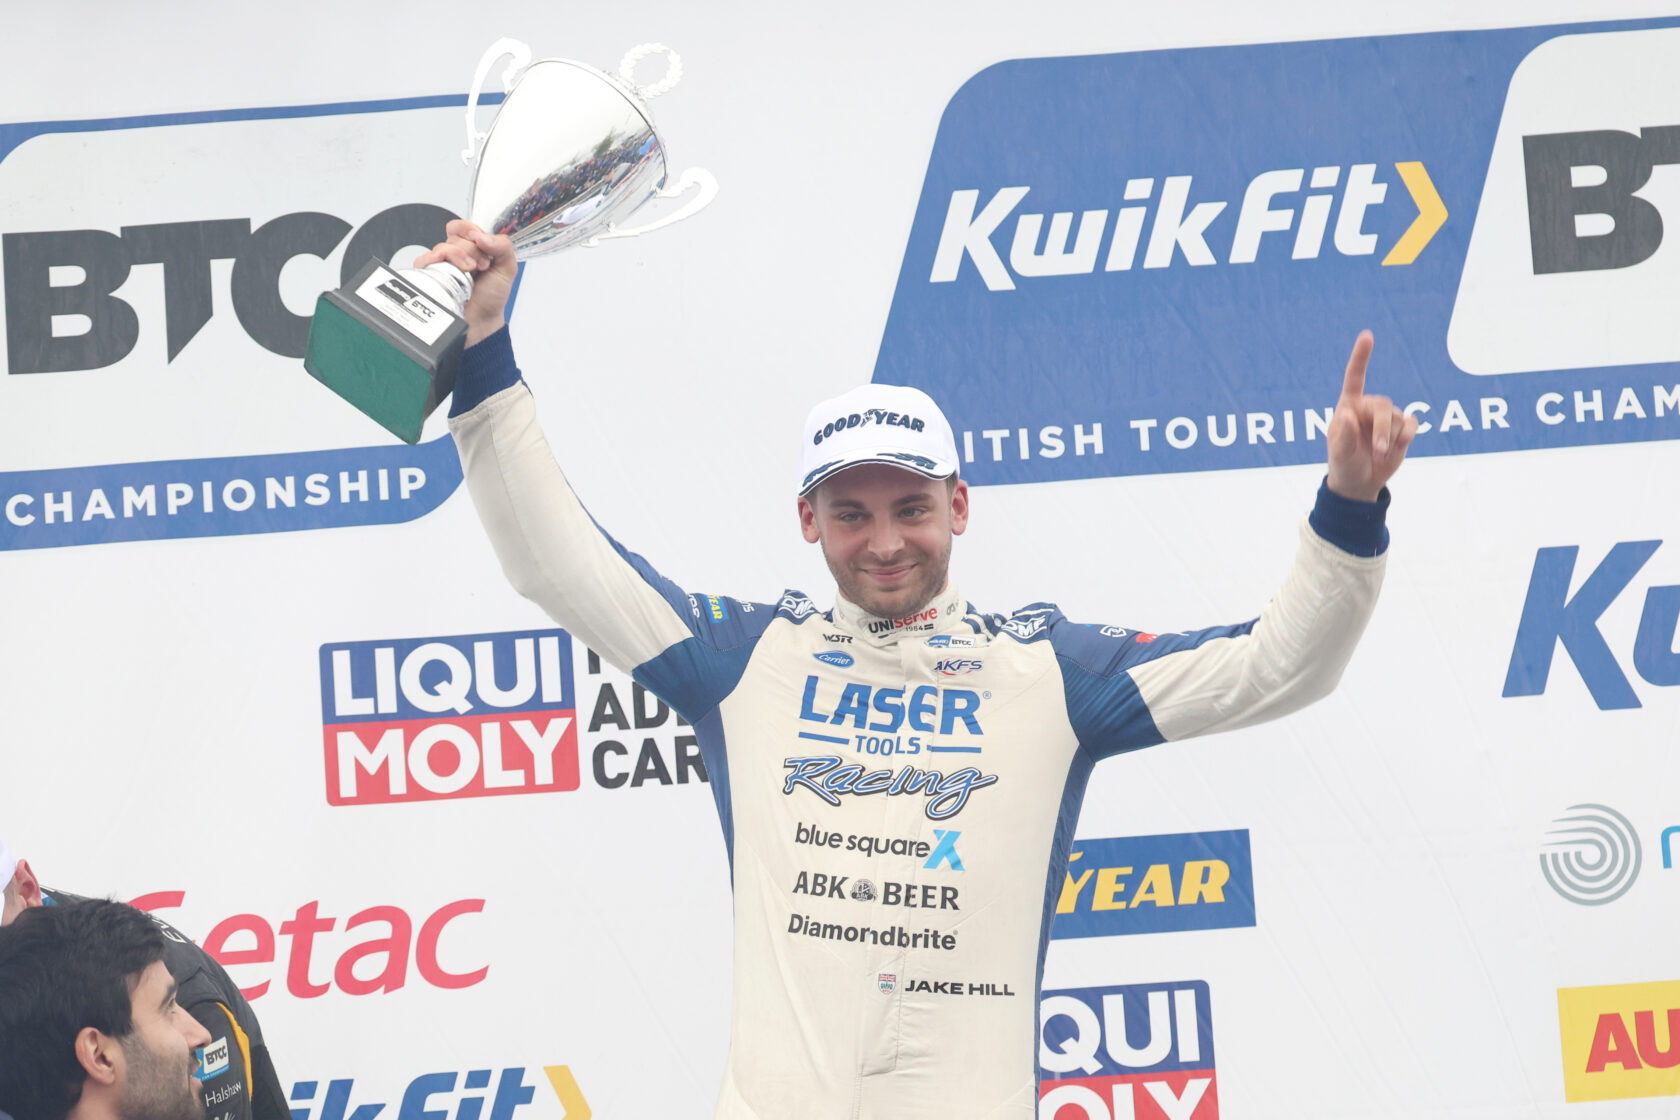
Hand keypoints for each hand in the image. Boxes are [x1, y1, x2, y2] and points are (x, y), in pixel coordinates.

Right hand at [413, 219, 517, 346]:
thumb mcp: (507, 268)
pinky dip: (435, 263)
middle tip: (480, 267)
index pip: (464, 226)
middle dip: (471, 250)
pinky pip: (424, 261)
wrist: (481, 322)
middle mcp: (456, 253)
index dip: (472, 232)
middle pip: (454, 236)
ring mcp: (442, 264)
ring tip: (469, 274)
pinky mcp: (429, 275)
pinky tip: (449, 274)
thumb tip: (482, 235)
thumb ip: (502, 246)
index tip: (483, 246)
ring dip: (457, 258)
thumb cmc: (492, 297)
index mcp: (473, 246)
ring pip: (441, 247)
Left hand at [1325, 331, 1416, 501]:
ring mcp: (1386, 417)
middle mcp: (1367, 408)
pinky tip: (1397, 447)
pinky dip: (1406, 437)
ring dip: (1392, 437)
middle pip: (1383, 405)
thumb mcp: (1340, 453)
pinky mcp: (1402, 428)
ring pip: (1398, 417)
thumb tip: (1346, 415)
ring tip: (1381, 454)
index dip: (1361, 357)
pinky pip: (1412, 424)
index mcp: (1348, 406)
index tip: (1367, 336)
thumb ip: (1344, 435)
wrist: (1360, 482)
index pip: (1355, 377)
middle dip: (1383, 428)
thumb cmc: (1344, 464)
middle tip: (1379, 450)